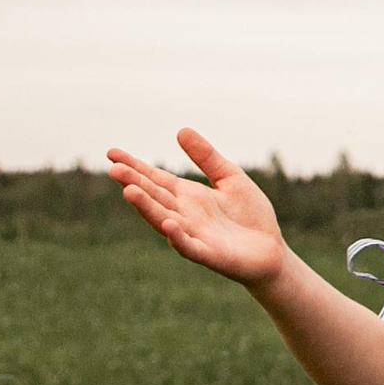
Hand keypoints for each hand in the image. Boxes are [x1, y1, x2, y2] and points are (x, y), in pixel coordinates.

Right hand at [106, 129, 287, 289]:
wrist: (271, 249)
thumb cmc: (249, 214)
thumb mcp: (230, 177)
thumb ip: (207, 157)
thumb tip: (181, 130)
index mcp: (187, 196)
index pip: (155, 178)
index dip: (134, 166)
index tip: (111, 153)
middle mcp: (184, 215)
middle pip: (154, 196)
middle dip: (134, 183)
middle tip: (114, 169)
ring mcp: (193, 235)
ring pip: (164, 220)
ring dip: (147, 208)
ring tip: (129, 192)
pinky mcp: (208, 254)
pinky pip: (189, 246)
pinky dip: (177, 236)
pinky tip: (168, 224)